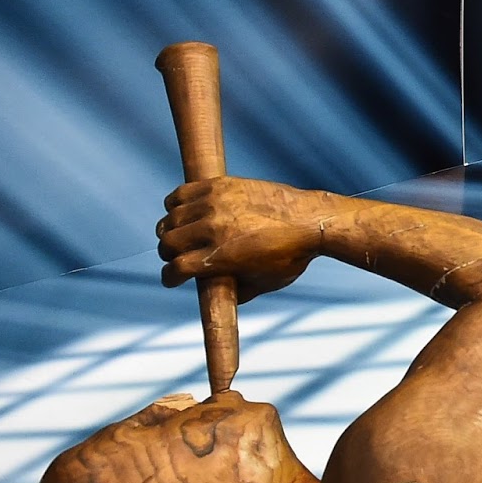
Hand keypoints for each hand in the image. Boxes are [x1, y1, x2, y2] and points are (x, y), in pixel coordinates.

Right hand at [158, 177, 329, 301]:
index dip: (170, 278)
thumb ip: (236, 292)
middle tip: (176, 256)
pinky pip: (182, 193)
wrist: (312, 221)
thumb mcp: (263, 283)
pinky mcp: (221, 186)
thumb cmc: (291, 255)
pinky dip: (176, 204)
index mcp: (222, 256)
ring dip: (171, 230)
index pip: (175, 268)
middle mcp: (214, 229)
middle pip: (168, 243)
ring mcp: (216, 204)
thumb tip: (219, 296)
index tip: (173, 279)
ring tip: (180, 235)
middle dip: (168, 254)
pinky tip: (184, 212)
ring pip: (171, 218)